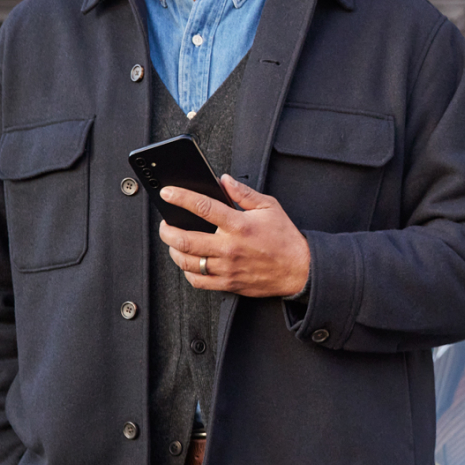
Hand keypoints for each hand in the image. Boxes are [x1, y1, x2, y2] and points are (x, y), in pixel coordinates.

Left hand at [158, 175, 310, 297]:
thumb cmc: (285, 238)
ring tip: (174, 242)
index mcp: (240, 225)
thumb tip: (225, 181)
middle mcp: (230, 247)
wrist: (299, 270)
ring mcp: (227, 268)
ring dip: (174, 250)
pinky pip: (198, 281)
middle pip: (185, 239)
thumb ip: (244, 193)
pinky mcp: (228, 283)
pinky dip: (187, 271)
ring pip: (187, 261)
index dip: (181, 198)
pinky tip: (189, 262)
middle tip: (166, 224)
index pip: (203, 207)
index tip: (168, 193)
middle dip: (167, 230)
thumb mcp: (269, 207)